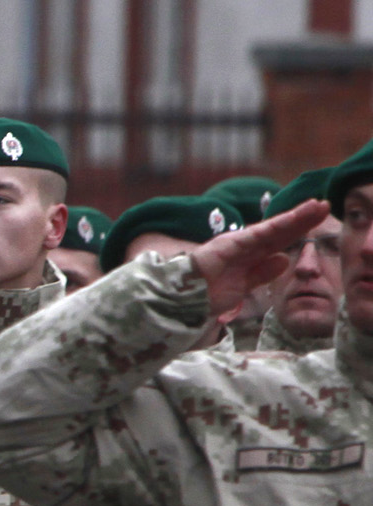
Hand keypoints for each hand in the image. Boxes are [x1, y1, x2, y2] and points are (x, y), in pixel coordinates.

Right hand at [196, 200, 330, 330]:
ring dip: (297, 217)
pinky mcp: (232, 243)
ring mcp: (238, 243)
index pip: (278, 241)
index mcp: (248, 256)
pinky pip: (261, 233)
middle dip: (302, 219)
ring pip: (274, 228)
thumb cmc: (206, 295)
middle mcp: (245, 245)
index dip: (297, 230)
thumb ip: (262, 273)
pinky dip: (279, 224)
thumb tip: (283, 259)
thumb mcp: (243, 286)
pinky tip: (296, 216)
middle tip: (324, 205)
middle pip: (279, 231)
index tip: (317, 221)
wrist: (180, 299)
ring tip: (317, 205)